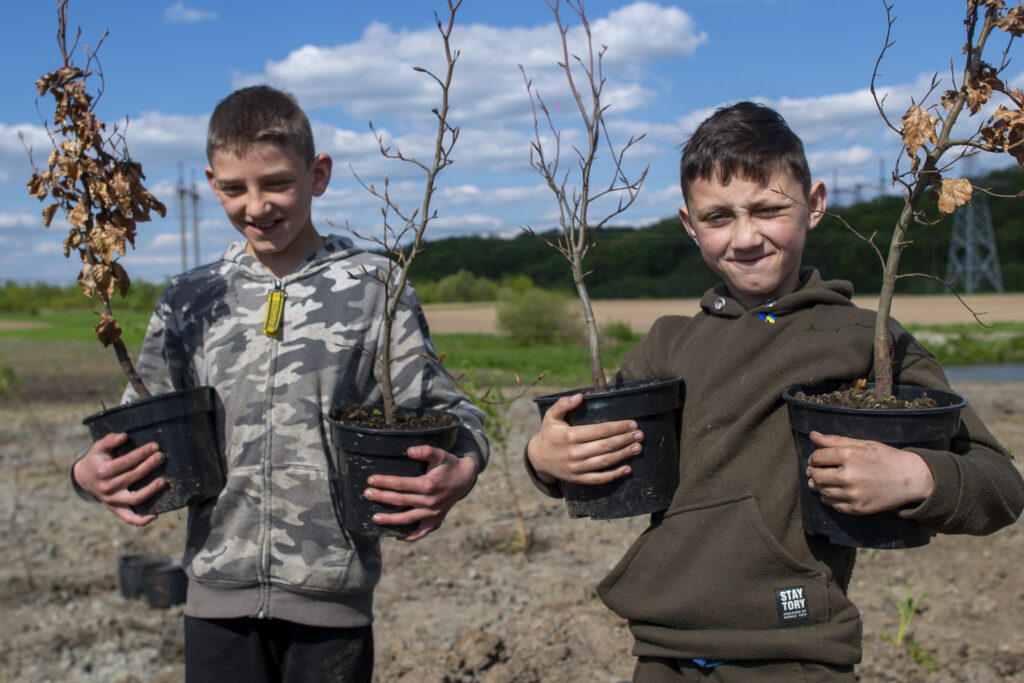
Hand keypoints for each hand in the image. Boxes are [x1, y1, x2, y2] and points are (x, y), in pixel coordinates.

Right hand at [72, 432, 166, 525]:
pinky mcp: (115, 509)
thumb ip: (110, 440)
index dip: (141, 453)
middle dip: (149, 466)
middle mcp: (106, 487)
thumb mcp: (98, 447)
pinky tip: (155, 515)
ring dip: (150, 490)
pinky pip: (128, 518)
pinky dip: (141, 520)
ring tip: (163, 481)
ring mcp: (111, 500)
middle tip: (160, 456)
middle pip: (132, 477)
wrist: (84, 478)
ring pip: (134, 498)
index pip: (126, 462)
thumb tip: (124, 436)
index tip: (155, 446)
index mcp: (102, 471)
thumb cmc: (96, 459)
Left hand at [363, 446, 478, 541]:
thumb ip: (426, 451)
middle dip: (381, 497)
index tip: (371, 480)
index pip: (401, 484)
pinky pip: (422, 532)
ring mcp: (432, 513)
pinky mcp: (436, 520)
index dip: (385, 482)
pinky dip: (410, 537)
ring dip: (390, 520)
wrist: (465, 479)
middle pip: (400, 501)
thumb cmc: (449, 465)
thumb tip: (409, 451)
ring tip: (375, 518)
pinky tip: (397, 537)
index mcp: (428, 485)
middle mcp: (429, 501)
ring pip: (407, 519)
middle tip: (367, 494)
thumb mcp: (440, 454)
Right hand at [526, 392, 642, 485]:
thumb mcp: (551, 416)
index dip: (618, 427)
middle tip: (640, 435)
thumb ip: (563, 404)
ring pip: (605, 462)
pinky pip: (599, 478)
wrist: (538, 458)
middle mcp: (574, 452)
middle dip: (625, 439)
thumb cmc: (549, 434)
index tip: (632, 424)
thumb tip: (580, 396)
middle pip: (606, 446)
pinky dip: (614, 475)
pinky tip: (627, 469)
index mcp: (569, 435)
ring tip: (638, 448)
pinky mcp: (578, 479)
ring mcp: (576, 468)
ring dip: (624, 455)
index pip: (599, 430)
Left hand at [806, 431, 933, 514]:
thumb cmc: (886, 458)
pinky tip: (834, 492)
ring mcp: (853, 494)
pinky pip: (835, 505)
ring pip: (823, 492)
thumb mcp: (863, 444)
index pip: (818, 458)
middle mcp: (849, 476)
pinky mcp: (858, 508)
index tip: (818, 459)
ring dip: (820, 486)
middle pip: (817, 476)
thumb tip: (812, 434)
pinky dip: (830, 499)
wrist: (910, 479)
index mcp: (849, 456)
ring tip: (824, 480)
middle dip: (813, 472)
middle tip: (815, 471)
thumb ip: (835, 440)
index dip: (814, 458)